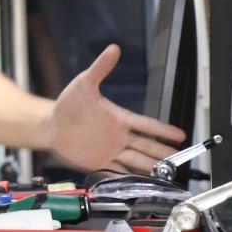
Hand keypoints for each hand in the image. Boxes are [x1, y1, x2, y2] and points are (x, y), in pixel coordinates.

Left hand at [47, 45, 187, 172]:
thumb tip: (113, 49)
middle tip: (180, 157)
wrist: (51, 125)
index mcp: (119, 118)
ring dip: (152, 166)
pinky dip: (131, 177)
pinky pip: (119, 171)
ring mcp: (110, 150)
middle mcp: (118, 136)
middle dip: (164, 152)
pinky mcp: (99, 162)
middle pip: (146, 146)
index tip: (180, 134)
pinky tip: (142, 182)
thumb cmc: (68, 104)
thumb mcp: (85, 84)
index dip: (163, 130)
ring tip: (167, 173)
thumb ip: (101, 68)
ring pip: (136, 160)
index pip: (146, 125)